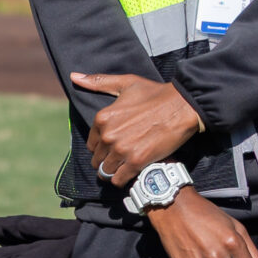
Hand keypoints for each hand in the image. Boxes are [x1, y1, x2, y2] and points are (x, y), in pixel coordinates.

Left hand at [71, 71, 203, 183]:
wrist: (182, 106)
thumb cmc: (155, 94)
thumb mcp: (126, 83)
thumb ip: (98, 82)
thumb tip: (74, 77)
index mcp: (102, 118)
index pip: (91, 144)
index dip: (101, 147)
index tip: (112, 147)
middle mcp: (108, 135)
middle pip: (97, 159)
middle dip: (106, 161)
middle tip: (119, 159)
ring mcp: (121, 150)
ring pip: (106, 171)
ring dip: (113, 172)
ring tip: (124, 168)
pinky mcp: (136, 161)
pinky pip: (119, 180)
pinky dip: (122, 179)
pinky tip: (130, 174)